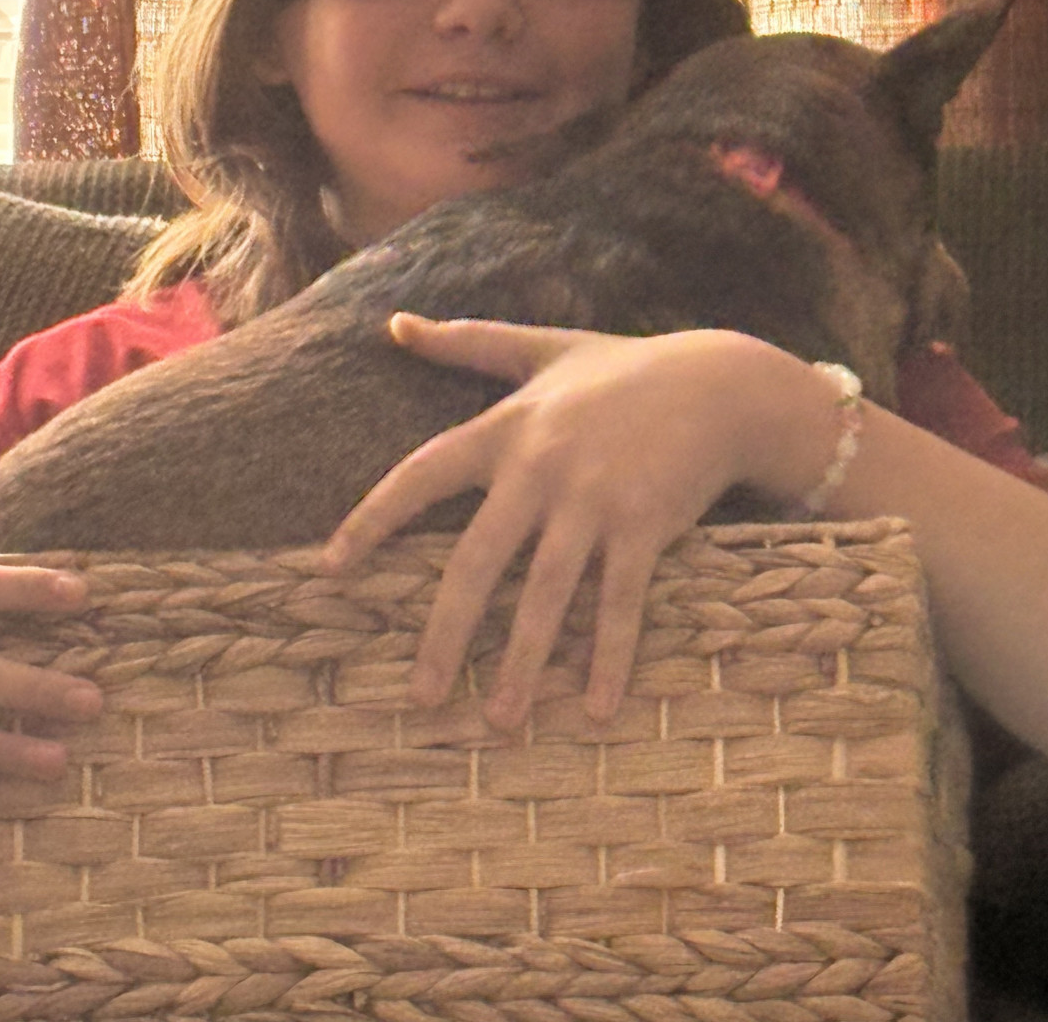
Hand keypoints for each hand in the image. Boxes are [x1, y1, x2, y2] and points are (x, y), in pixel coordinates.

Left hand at [324, 315, 823, 728]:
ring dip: (523, 664)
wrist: (718, 383)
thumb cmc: (625, 368)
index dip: (373, 519)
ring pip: (546, 595)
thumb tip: (393, 324)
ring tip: (498, 722)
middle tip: (419, 696)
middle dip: (446, 633)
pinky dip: (610, 659)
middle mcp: (542, 467)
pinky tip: (598, 711)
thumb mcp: (542, 347)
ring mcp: (595, 499)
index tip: (329, 568)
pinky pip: (621, 604)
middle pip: (478, 560)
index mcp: (508, 427)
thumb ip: (467, 342)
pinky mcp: (646, 525)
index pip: (422, 475)